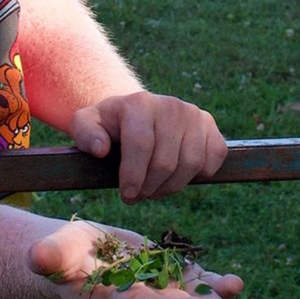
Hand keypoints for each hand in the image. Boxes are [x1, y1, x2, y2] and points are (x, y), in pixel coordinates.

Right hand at [29, 220, 242, 298]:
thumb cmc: (61, 255)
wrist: (79, 257)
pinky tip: (235, 284)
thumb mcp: (53, 251)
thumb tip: (36, 255)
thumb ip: (49, 256)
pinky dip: (215, 285)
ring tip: (236, 294)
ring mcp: (156, 295)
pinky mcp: (169, 279)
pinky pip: (195, 285)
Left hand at [70, 92, 227, 201]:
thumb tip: (100, 149)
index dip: (133, 177)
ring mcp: (194, 114)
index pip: (141, 145)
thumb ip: (85, 133)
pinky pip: (214, 157)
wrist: (138, 113)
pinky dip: (200, 174)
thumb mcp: (87, 124)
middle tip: (139, 195)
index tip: (127, 195)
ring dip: (172, 186)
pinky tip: (179, 174)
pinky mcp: (210, 125)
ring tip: (156, 188)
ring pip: (191, 164)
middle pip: (166, 162)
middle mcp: (171, 105)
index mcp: (139, 103)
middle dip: (150, 187)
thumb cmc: (110, 125)